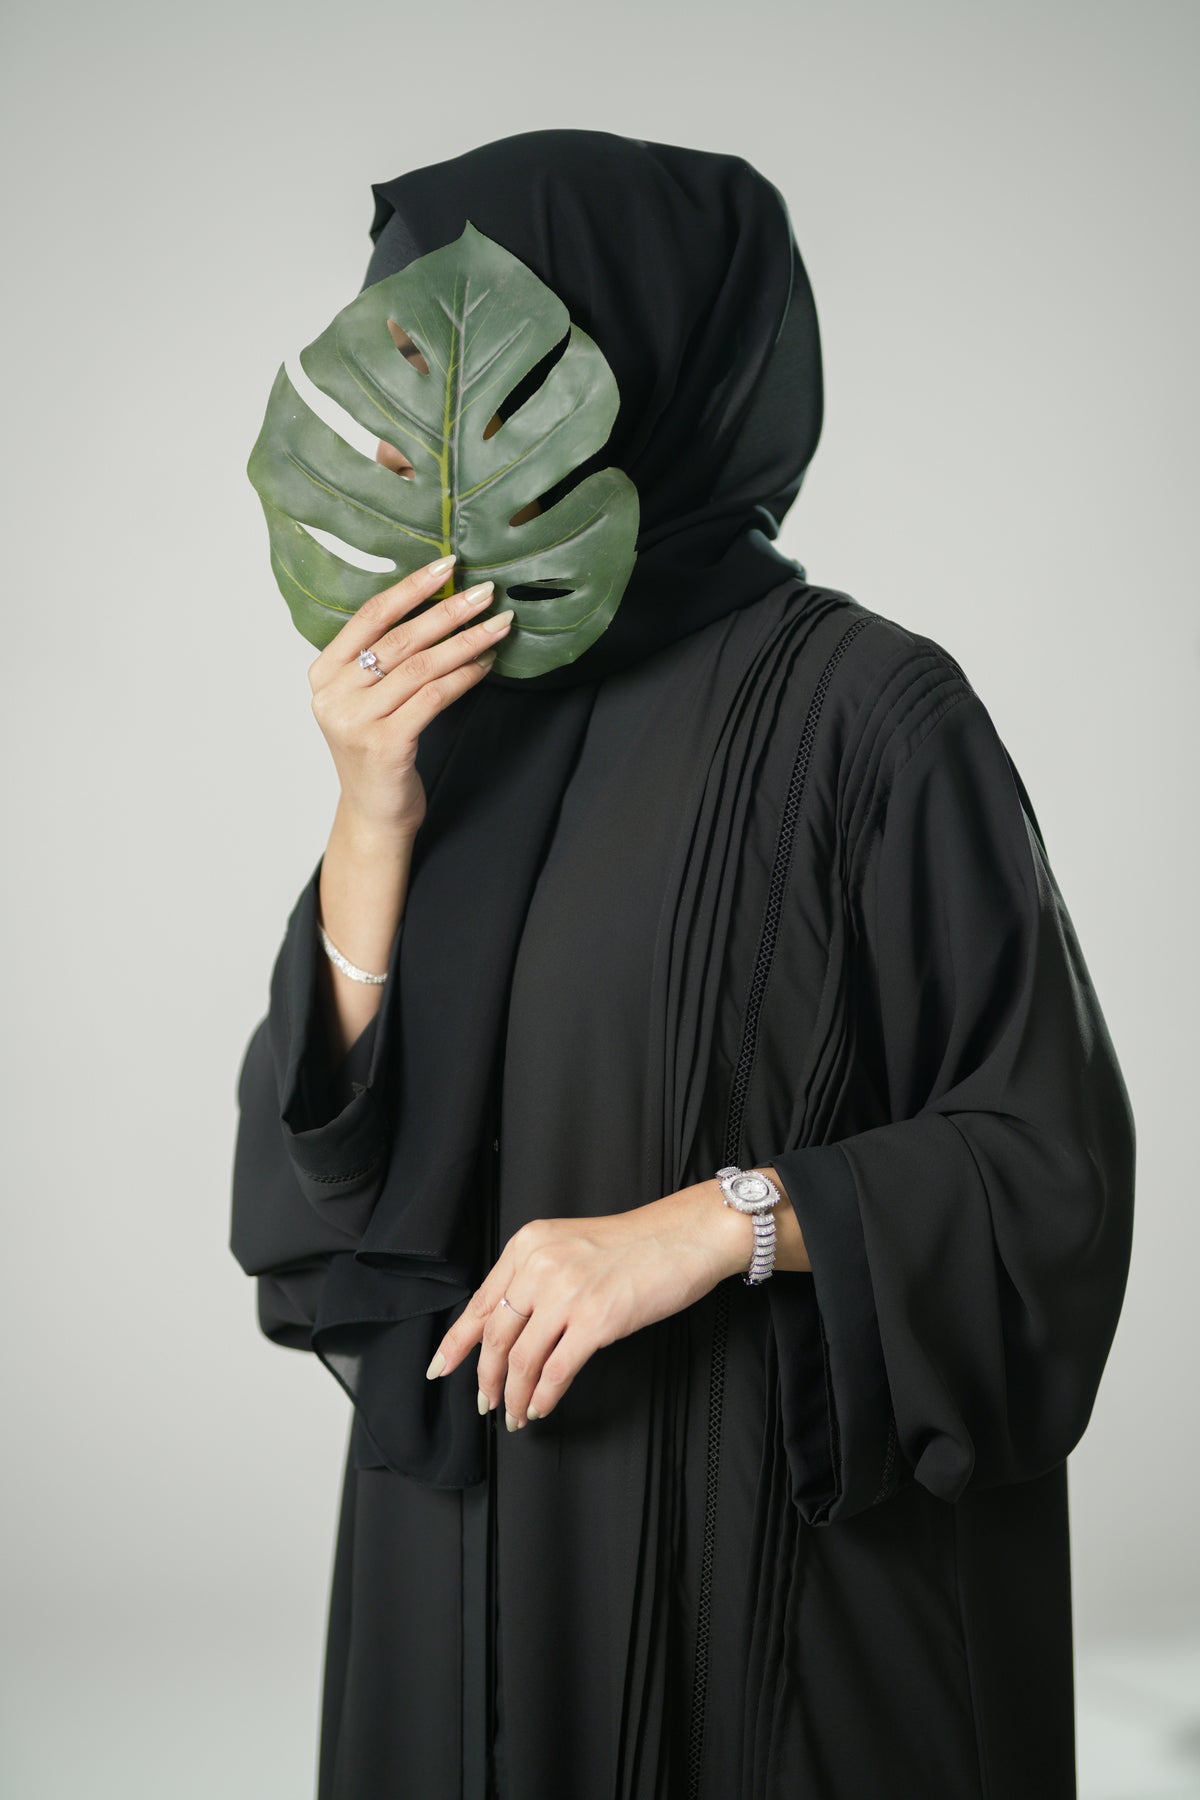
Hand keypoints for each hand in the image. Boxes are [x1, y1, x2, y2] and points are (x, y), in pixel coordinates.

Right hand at [306, 548, 514, 837]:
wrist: (373, 814)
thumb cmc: (377, 749)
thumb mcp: (367, 699)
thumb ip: (383, 659)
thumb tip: (438, 605)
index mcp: (323, 673)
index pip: (370, 616)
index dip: (412, 587)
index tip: (448, 565)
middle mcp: (333, 695)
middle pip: (401, 639)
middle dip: (449, 610)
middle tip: (486, 592)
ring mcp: (356, 721)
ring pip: (421, 667)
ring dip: (465, 642)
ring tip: (498, 626)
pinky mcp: (385, 745)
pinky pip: (434, 697)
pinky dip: (464, 677)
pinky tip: (486, 664)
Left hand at [425, 1181, 753, 1429]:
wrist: (683, 1237)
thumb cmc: (635, 1245)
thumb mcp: (570, 1247)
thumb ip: (537, 1277)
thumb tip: (512, 1328)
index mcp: (529, 1244)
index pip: (481, 1301)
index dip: (457, 1341)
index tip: (441, 1367)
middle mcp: (540, 1265)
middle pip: (495, 1334)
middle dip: (485, 1377)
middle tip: (485, 1402)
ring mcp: (567, 1292)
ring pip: (521, 1358)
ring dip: (514, 1395)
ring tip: (516, 1415)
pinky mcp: (597, 1319)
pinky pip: (556, 1370)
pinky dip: (543, 1396)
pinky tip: (541, 1408)